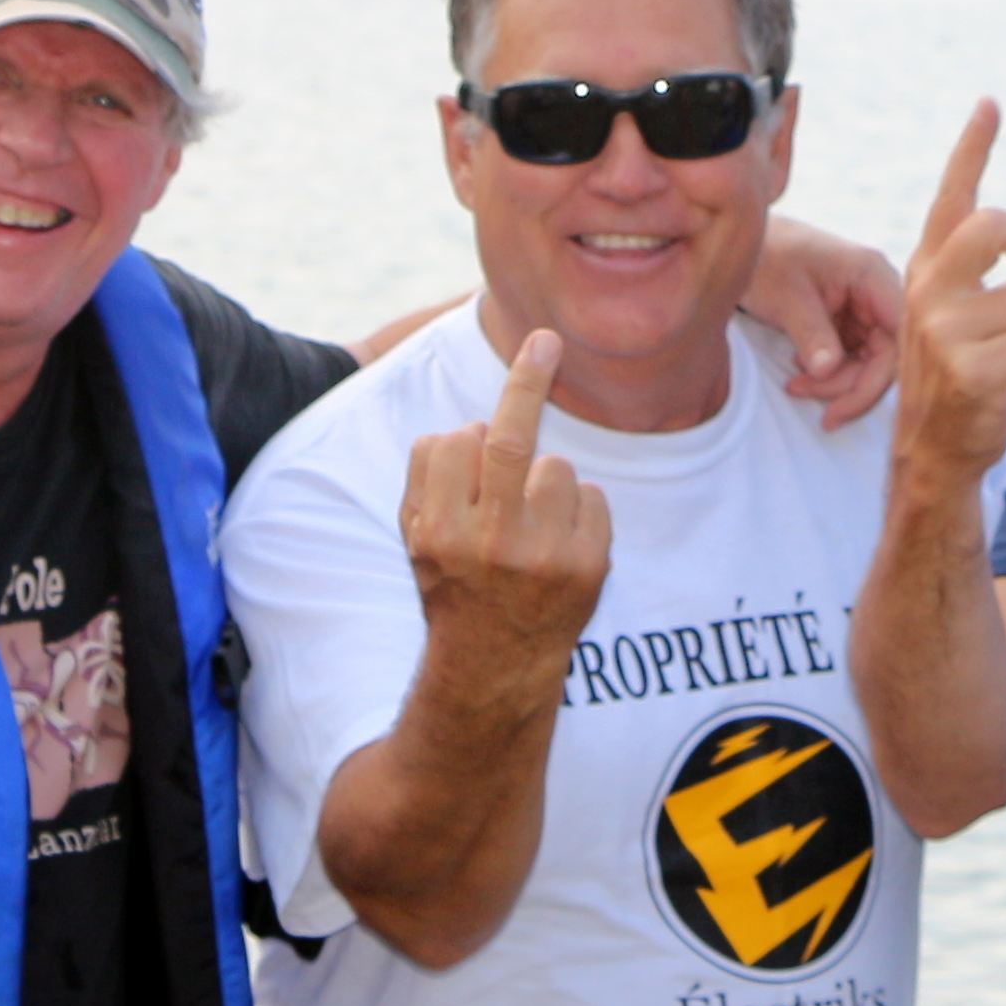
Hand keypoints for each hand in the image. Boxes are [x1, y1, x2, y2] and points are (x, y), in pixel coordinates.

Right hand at [398, 328, 613, 692]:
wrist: (496, 664)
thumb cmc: (453, 585)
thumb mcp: (415, 538)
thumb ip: (427, 477)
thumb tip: (467, 423)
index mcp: (439, 531)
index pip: (453, 442)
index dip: (461, 436)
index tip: (476, 420)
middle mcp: (491, 542)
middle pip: (510, 437)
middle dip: (527, 380)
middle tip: (546, 341)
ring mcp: (545, 555)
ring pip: (555, 466)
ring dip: (544, 480)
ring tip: (531, 524)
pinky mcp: (590, 565)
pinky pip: (591, 496)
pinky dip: (578, 509)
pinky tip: (559, 543)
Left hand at [745, 213, 905, 426]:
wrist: (746, 244)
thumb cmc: (768, 256)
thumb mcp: (786, 297)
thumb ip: (811, 334)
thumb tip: (827, 372)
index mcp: (872, 274)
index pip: (899, 335)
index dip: (881, 376)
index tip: (847, 404)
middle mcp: (876, 292)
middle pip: (886, 356)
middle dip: (850, 386)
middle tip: (812, 403)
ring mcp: (864, 308)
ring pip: (869, 362)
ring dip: (836, 384)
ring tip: (795, 386)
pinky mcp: (849, 321)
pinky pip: (852, 358)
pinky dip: (828, 374)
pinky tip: (800, 375)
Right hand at [894, 102, 1005, 495]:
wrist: (935, 451)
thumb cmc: (967, 378)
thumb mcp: (998, 322)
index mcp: (930, 271)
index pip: (953, 199)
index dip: (973, 150)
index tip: (990, 105)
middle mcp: (929, 290)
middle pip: (997, 227)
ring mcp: (943, 329)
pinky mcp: (968, 368)